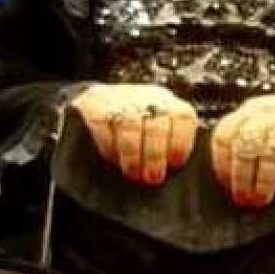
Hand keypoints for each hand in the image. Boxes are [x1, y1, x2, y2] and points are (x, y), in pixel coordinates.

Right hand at [69, 83, 198, 185]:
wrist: (92, 105)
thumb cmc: (133, 130)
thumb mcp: (155, 133)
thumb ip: (167, 148)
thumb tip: (173, 170)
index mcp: (168, 103)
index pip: (183, 115)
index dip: (181, 142)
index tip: (175, 163)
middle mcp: (146, 97)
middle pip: (157, 122)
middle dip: (155, 154)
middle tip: (153, 176)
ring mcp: (120, 97)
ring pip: (131, 122)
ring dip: (133, 153)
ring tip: (133, 173)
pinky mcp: (94, 102)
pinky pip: (103, 123)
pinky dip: (109, 145)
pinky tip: (112, 159)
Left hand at [210, 93, 274, 207]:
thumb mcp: (267, 124)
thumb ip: (247, 143)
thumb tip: (229, 181)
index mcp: (252, 110)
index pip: (225, 134)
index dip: (222, 163)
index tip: (226, 185)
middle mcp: (270, 112)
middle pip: (245, 145)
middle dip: (242, 177)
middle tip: (244, 199)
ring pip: (270, 152)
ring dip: (264, 180)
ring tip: (264, 199)